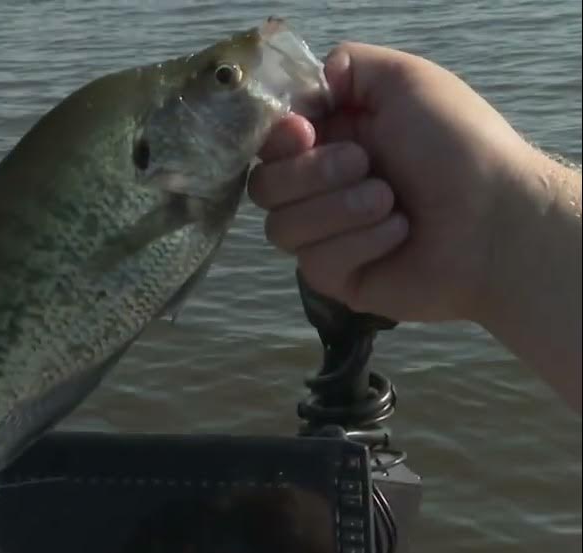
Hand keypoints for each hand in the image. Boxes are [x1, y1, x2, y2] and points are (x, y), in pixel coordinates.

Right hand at [248, 41, 546, 323]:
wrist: (497, 220)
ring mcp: (326, 236)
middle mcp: (321, 188)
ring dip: (340, 209)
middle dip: (313, 173)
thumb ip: (348, 65)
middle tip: (367, 166)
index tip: (305, 131)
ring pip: (281, 228)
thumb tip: (311, 85)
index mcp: (332, 140)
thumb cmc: (458, 145)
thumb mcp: (407, 80)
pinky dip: (360, 242)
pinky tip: (399, 233)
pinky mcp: (337, 278)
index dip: (277, 139)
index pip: (268, 144)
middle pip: (263, 187)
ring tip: (391, 202)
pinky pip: (315, 262)